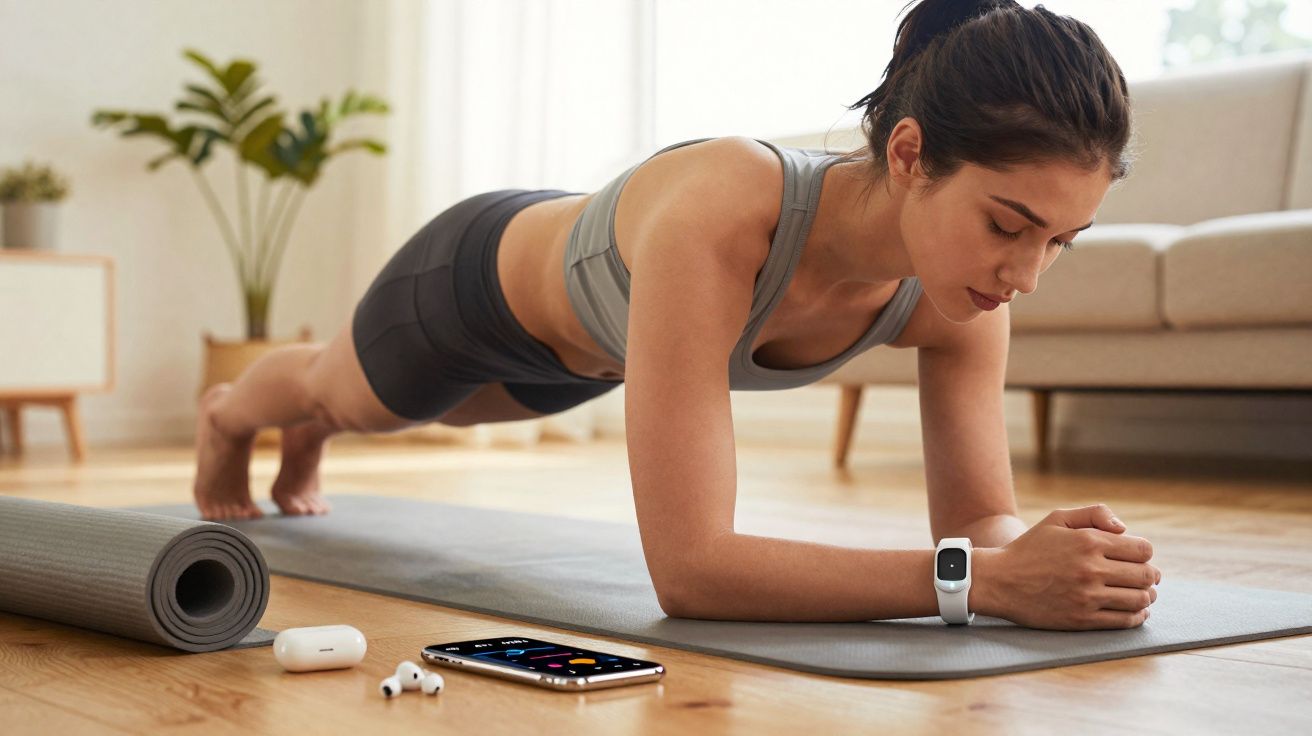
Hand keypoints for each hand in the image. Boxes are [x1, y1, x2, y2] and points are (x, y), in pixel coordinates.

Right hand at [986, 504, 1160, 630]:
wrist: (999, 581)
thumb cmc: (1029, 548)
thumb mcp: (1056, 519)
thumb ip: (1094, 513)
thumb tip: (1124, 529)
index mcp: (1088, 541)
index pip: (1142, 550)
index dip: (1145, 553)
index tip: (1139, 557)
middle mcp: (1091, 569)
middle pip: (1145, 575)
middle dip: (1150, 575)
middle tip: (1147, 577)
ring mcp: (1087, 596)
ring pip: (1139, 599)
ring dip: (1147, 597)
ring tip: (1143, 595)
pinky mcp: (1082, 619)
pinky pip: (1123, 621)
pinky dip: (1137, 617)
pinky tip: (1136, 612)